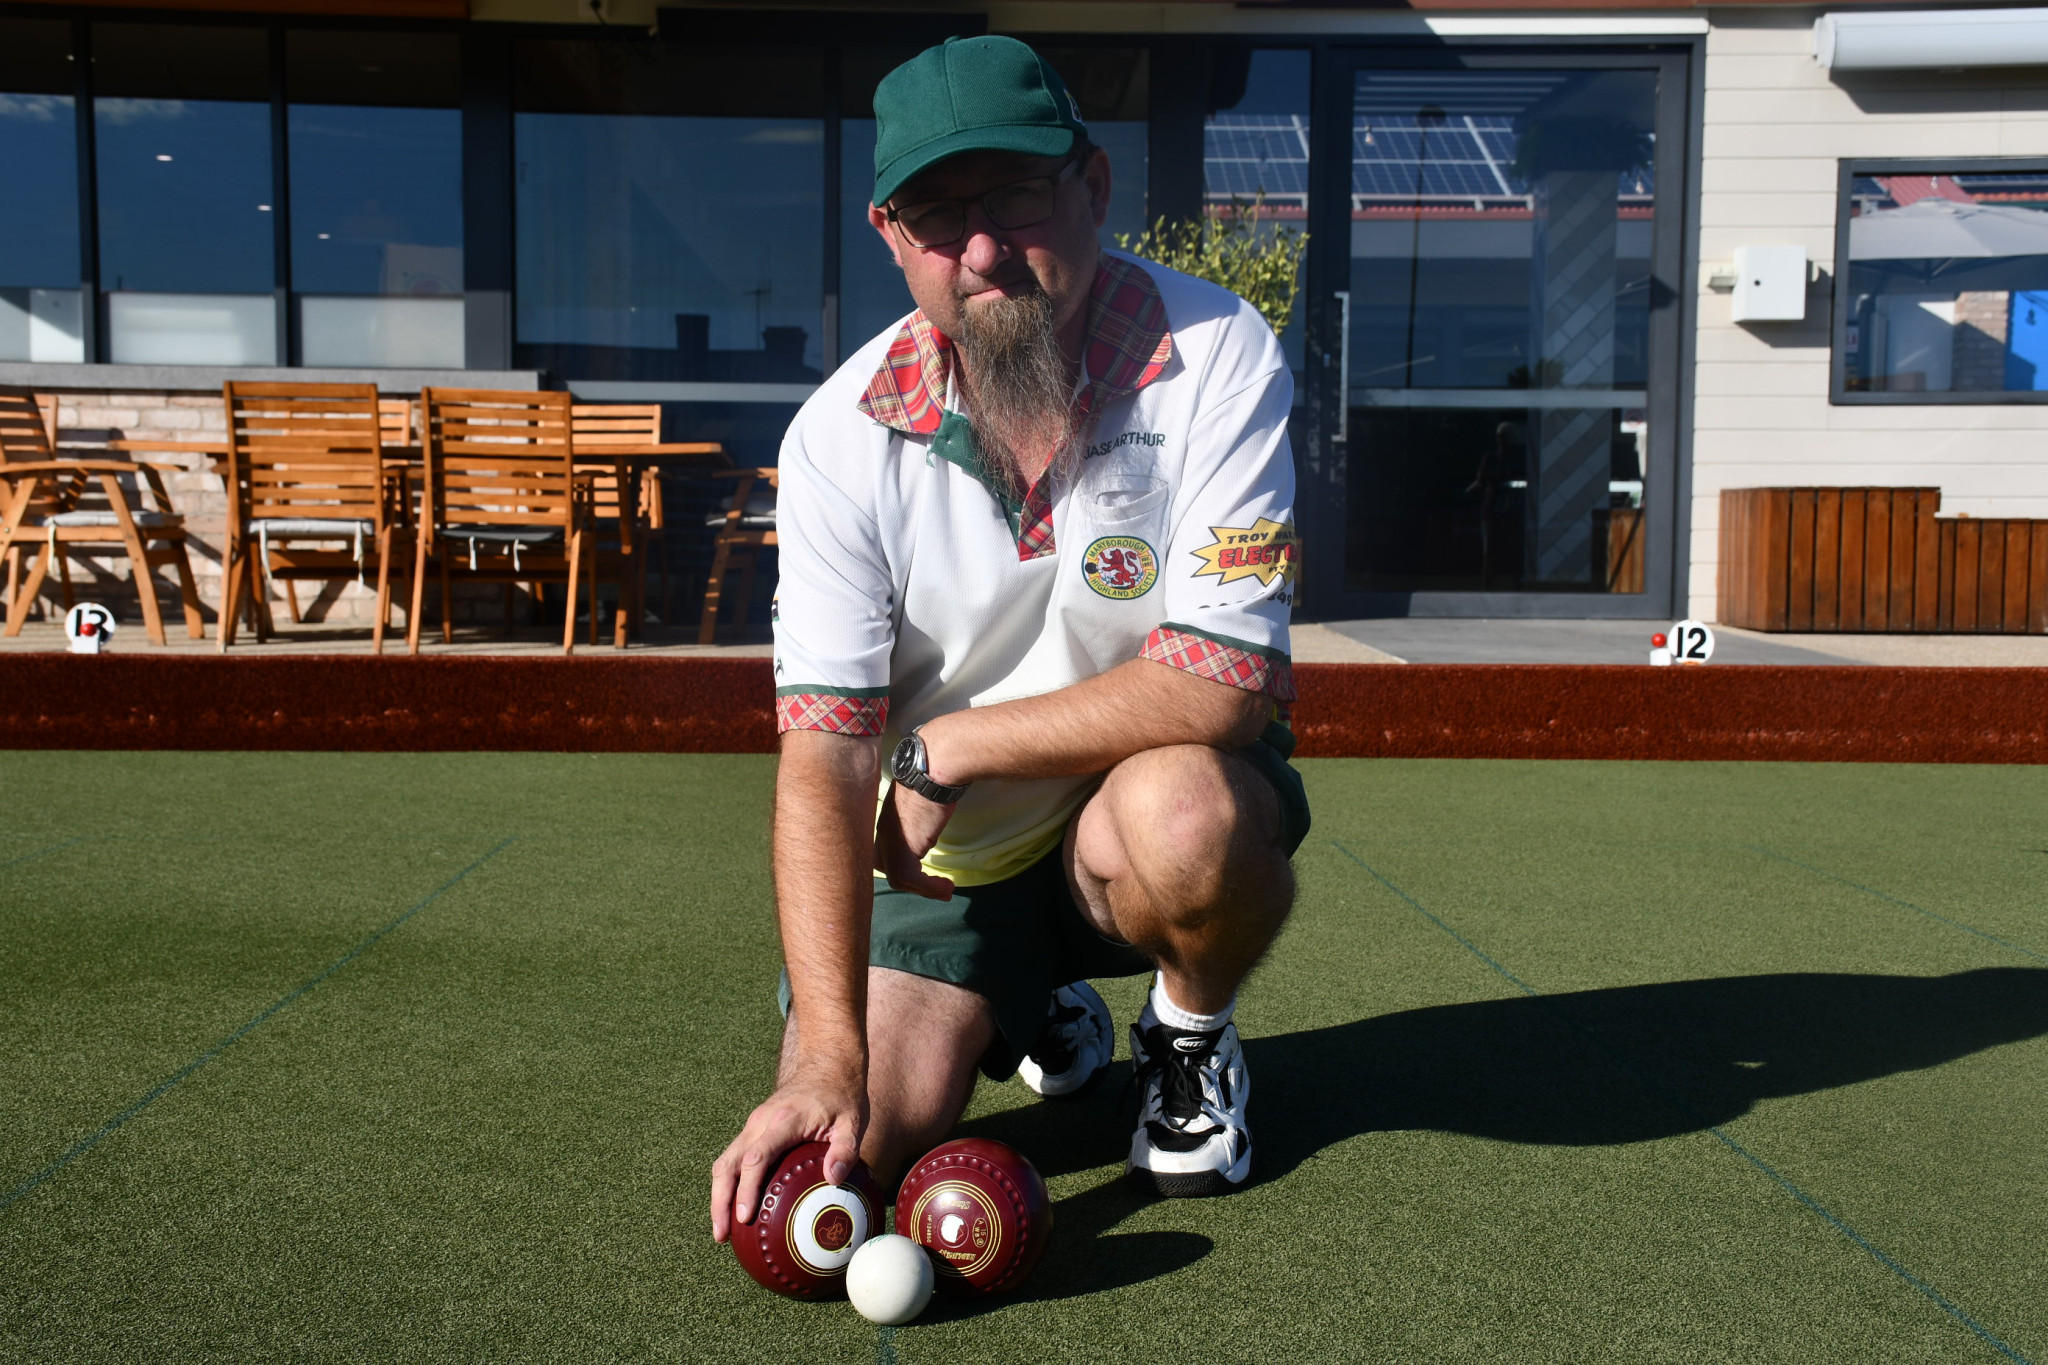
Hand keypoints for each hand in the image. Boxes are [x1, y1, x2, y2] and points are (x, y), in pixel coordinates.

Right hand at [710, 1070, 867, 1242]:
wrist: (826, 1061)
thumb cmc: (842, 1094)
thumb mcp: (853, 1120)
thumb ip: (845, 1149)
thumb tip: (833, 1181)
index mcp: (783, 1120)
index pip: (756, 1158)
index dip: (747, 1188)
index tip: (744, 1216)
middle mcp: (760, 1122)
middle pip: (729, 1164)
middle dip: (721, 1200)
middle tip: (722, 1235)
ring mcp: (754, 1125)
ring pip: (725, 1162)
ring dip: (719, 1195)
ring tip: (722, 1231)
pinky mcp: (754, 1129)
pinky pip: (735, 1159)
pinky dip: (730, 1184)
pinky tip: (737, 1209)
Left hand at [875, 781, 955, 899]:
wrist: (933, 770)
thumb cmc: (933, 776)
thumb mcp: (922, 798)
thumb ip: (921, 814)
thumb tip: (933, 819)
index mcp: (887, 821)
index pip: (884, 855)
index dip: (902, 869)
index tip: (924, 878)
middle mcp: (884, 833)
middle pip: (889, 870)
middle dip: (914, 885)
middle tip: (939, 892)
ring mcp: (891, 841)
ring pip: (899, 878)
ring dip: (925, 890)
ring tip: (947, 891)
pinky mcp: (904, 848)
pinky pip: (912, 878)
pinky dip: (930, 887)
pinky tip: (947, 885)